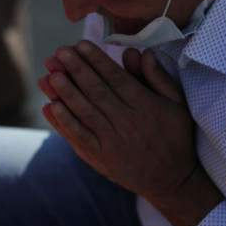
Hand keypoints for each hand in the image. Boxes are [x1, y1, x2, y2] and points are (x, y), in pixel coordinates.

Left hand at [40, 41, 222, 225]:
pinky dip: (63, 122)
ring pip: (85, 113)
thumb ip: (157, 77)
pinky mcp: (100, 157)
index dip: (97, 61)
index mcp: (145, 106)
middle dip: (76, 70)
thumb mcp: (176, 104)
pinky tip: (50, 106)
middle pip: (97, 92)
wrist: (170, 180)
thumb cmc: (174, 136)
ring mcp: (111, 141)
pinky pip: (78, 137)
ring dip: (65, 93)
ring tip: (49, 75)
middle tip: (59, 53)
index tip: (80, 45)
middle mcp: (127, 122)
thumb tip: (140, 52)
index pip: (116, 78)